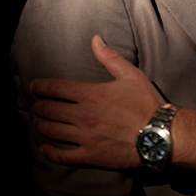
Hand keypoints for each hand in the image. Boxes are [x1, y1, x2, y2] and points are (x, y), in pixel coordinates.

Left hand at [29, 35, 164, 168]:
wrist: (160, 134)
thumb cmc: (148, 103)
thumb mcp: (132, 75)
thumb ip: (110, 58)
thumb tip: (95, 40)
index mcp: (93, 94)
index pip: (56, 88)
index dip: (41, 86)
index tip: (35, 86)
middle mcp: (84, 116)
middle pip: (49, 110)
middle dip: (38, 105)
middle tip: (37, 104)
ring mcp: (85, 137)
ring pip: (51, 131)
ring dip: (41, 124)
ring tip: (39, 121)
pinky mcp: (90, 155)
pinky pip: (61, 156)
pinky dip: (49, 152)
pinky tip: (44, 147)